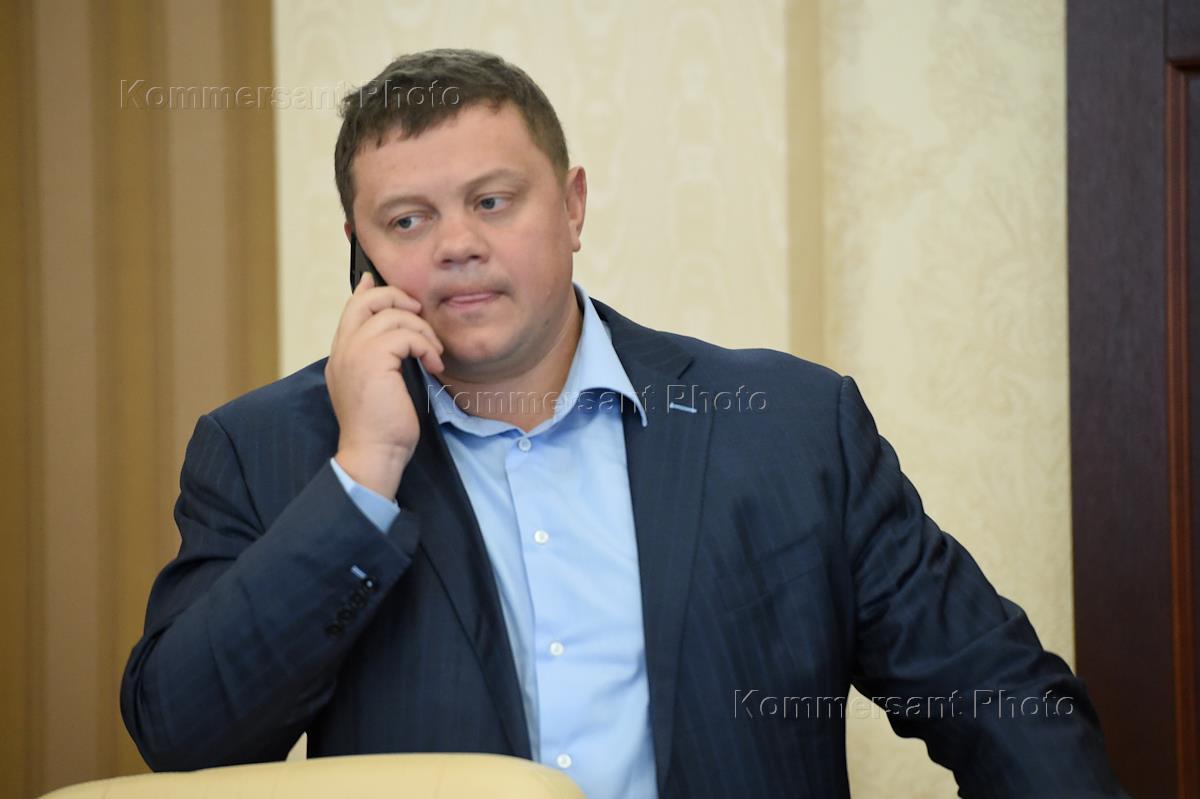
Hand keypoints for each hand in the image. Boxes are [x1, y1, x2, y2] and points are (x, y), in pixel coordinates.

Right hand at [326, 272, 444, 497]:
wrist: (375, 453)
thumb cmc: (383, 428)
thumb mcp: (379, 386)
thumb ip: (381, 359)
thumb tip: (398, 337)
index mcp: (342, 356)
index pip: (351, 309)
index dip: (367, 290)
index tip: (378, 280)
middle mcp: (343, 350)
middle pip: (367, 300)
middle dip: (397, 298)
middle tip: (419, 312)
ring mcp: (355, 353)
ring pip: (393, 315)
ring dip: (422, 331)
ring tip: (433, 354)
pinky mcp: (373, 360)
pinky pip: (405, 335)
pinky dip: (426, 346)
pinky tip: (433, 364)